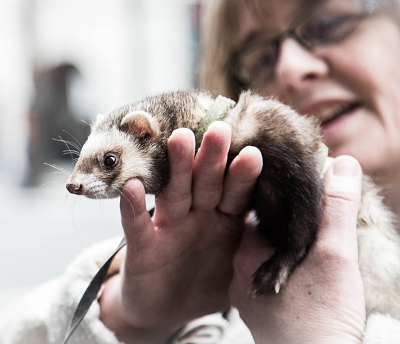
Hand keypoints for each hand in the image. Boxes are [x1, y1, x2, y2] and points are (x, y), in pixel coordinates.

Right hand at [99, 122, 261, 342]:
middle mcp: (196, 216)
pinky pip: (137, 226)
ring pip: (173, 193)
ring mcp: (168, 228)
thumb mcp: (238, 267)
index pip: (235, 192)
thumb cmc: (206, 282)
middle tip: (220, 129)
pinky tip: (133, 187)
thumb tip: (307, 229)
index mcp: (223, 219)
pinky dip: (132, 208)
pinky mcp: (141, 247)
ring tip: (180, 139)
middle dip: (212, 157)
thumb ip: (261, 246)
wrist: (165, 310)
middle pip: (205, 183)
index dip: (243, 174)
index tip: (254, 152)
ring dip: (176, 168)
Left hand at [230, 156, 366, 343]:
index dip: (278, 193)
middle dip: (280, 219)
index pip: (257, 205)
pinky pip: (263, 273)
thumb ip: (337, 206)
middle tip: (305, 215)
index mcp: (250, 247)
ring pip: (261, 252)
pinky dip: (278, 265)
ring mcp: (244, 289)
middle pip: (258, 228)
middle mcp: (238, 267)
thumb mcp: (336, 254)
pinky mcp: (254, 309)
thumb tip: (344, 162)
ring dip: (280, 244)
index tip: (295, 185)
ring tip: (305, 243)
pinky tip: (298, 271)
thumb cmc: (323, 314)